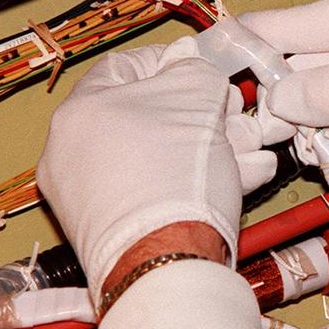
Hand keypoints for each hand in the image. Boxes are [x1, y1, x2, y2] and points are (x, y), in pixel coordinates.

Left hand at [37, 37, 283, 328]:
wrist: (166, 266)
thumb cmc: (173, 174)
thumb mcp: (196, 97)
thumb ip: (196, 72)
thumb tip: (193, 69)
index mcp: (78, 111)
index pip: (126, 67)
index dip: (174, 62)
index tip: (208, 70)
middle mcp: (74, 155)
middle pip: (149, 116)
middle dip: (204, 114)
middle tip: (238, 116)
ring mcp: (92, 198)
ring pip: (162, 158)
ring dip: (213, 149)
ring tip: (254, 152)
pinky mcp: (116, 233)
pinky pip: (160, 192)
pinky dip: (198, 183)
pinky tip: (244, 179)